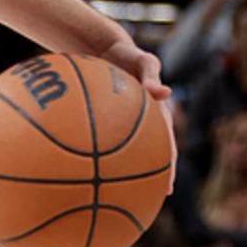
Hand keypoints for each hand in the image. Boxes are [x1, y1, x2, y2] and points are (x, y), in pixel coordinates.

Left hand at [96, 38, 176, 193]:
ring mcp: (122, 121)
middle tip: (145, 200)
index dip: (166, 168)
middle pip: (146, 155)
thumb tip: (164, 92)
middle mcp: (141, 122)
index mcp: (155, 115)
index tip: (167, 189)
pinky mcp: (105, 117)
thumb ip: (152, 76)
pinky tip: (79, 163)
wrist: (105, 46)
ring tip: (114, 192)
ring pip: (123, 151)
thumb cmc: (127, 53)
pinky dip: (94, 149)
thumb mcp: (144, 61)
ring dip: (121, 170)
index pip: (164, 147)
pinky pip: (99, 136)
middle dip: (147, 177)